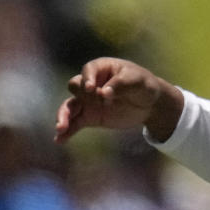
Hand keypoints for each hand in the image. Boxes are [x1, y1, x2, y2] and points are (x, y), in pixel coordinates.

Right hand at [54, 58, 182, 143]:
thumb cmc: (143, 85)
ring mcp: (88, 102)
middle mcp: (90, 84)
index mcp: (101, 68)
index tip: (92, 89)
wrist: (150, 104)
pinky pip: (75, 124)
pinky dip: (67, 132)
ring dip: (63, 116)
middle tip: (97, 102)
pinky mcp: (90, 117)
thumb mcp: (136, 81)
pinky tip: (60, 140)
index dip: (88, 79)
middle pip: (75, 86)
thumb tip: (104, 93)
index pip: (88, 70)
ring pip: (69, 107)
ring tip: (60, 128)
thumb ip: (120, 84)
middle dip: (80, 95)